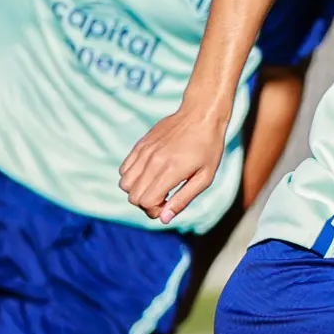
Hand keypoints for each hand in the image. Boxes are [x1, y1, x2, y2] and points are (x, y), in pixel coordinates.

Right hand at [119, 108, 227, 225]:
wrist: (201, 114)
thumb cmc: (208, 147)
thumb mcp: (205, 177)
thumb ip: (183, 199)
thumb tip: (164, 219)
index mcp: (170, 170)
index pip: (146, 202)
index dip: (155, 211)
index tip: (168, 205)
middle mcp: (153, 161)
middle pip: (133, 196)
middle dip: (146, 204)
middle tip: (163, 198)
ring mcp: (144, 151)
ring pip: (124, 183)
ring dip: (137, 191)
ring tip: (155, 186)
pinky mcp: (140, 144)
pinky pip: (124, 168)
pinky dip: (132, 177)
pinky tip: (149, 174)